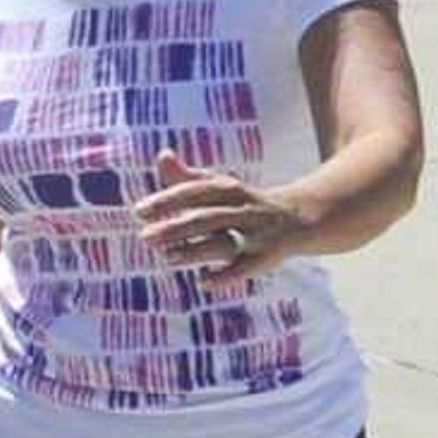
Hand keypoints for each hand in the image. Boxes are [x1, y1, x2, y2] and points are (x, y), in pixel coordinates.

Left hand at [134, 146, 306, 294]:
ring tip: (167, 258)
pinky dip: (226, 275)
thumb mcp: (220, 186)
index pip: (196, 192)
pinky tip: (202, 282)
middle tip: (144, 237)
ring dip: (195, 250)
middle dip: (176, 227)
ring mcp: (257, 233)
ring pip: (224, 242)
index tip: (139, 211)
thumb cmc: (245, 202)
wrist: (298, 217)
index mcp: (230, 190)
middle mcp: (244, 209)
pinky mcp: (267, 256)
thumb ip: (188, 177)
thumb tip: (162, 155)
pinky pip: (246, 267)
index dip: (168, 201)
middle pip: (206, 217)